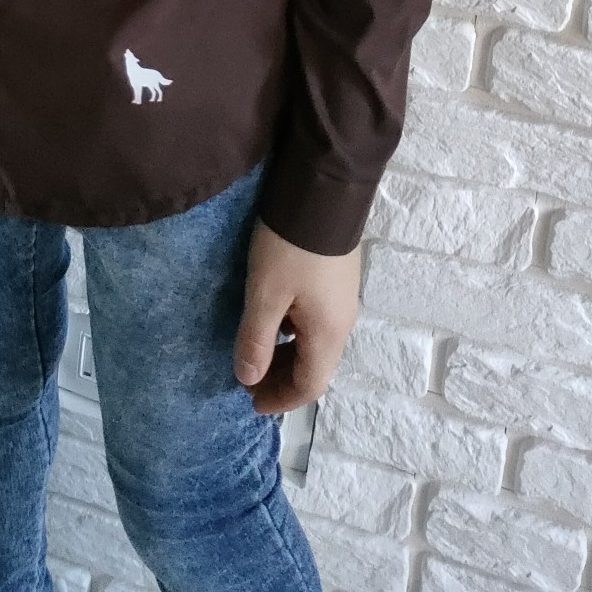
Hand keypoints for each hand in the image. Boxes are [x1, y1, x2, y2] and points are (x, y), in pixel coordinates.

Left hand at [233, 219, 359, 414]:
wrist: (324, 190)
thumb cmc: (291, 248)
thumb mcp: (265, 294)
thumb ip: (256, 339)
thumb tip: (248, 378)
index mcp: (328, 334)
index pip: (309, 386)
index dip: (279, 399)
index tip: (250, 401)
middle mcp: (342, 322)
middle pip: (315, 367)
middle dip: (281, 378)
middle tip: (248, 375)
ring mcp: (343, 299)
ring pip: (315, 343)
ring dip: (287, 353)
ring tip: (257, 346)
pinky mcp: (337, 278)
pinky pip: (317, 321)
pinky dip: (294, 331)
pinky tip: (274, 315)